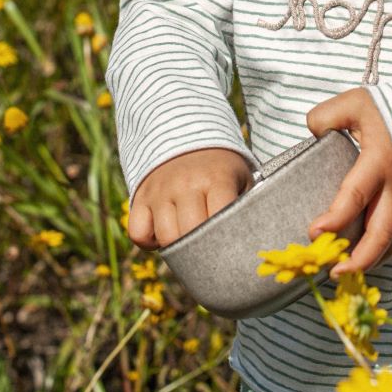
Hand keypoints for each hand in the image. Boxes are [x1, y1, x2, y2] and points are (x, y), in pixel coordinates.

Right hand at [127, 148, 254, 248]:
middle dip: (202, 248)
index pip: (220, 217)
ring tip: (189, 240)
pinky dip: (148, 241)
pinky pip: (138, 233)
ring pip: (166, 236)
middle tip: (209, 250)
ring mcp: (161, 189)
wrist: (189, 141)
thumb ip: (246, 207)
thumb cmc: (222, 171)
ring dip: (177, 247)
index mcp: (216, 178)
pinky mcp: (141, 196)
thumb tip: (253, 244)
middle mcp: (186, 182)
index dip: (225, 240)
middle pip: (191, 232)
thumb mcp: (241, 179)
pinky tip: (164, 234)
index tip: (230, 249)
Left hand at [306, 87, 391, 278]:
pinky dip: (387, 252)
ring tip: (345, 274)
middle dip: (358, 258)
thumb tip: (311, 133)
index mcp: (378, 161)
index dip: (335, 218)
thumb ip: (326, 116)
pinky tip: (369, 259)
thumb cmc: (390, 109)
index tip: (314, 233)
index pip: (355, 195)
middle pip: (381, 232)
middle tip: (333, 273)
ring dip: (371, 261)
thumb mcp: (355, 103)